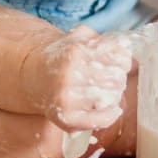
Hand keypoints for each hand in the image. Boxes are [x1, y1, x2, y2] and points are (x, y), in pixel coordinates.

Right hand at [18, 27, 132, 132]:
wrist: (32, 75)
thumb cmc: (61, 56)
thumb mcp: (77, 38)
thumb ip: (100, 38)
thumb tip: (125, 46)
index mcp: (76, 52)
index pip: (118, 57)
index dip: (125, 61)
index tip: (121, 63)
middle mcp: (70, 75)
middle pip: (116, 79)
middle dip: (119, 78)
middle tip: (114, 79)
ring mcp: (67, 98)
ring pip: (110, 98)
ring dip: (115, 95)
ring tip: (109, 91)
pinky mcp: (65, 117)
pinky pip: (98, 120)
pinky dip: (110, 116)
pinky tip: (114, 110)